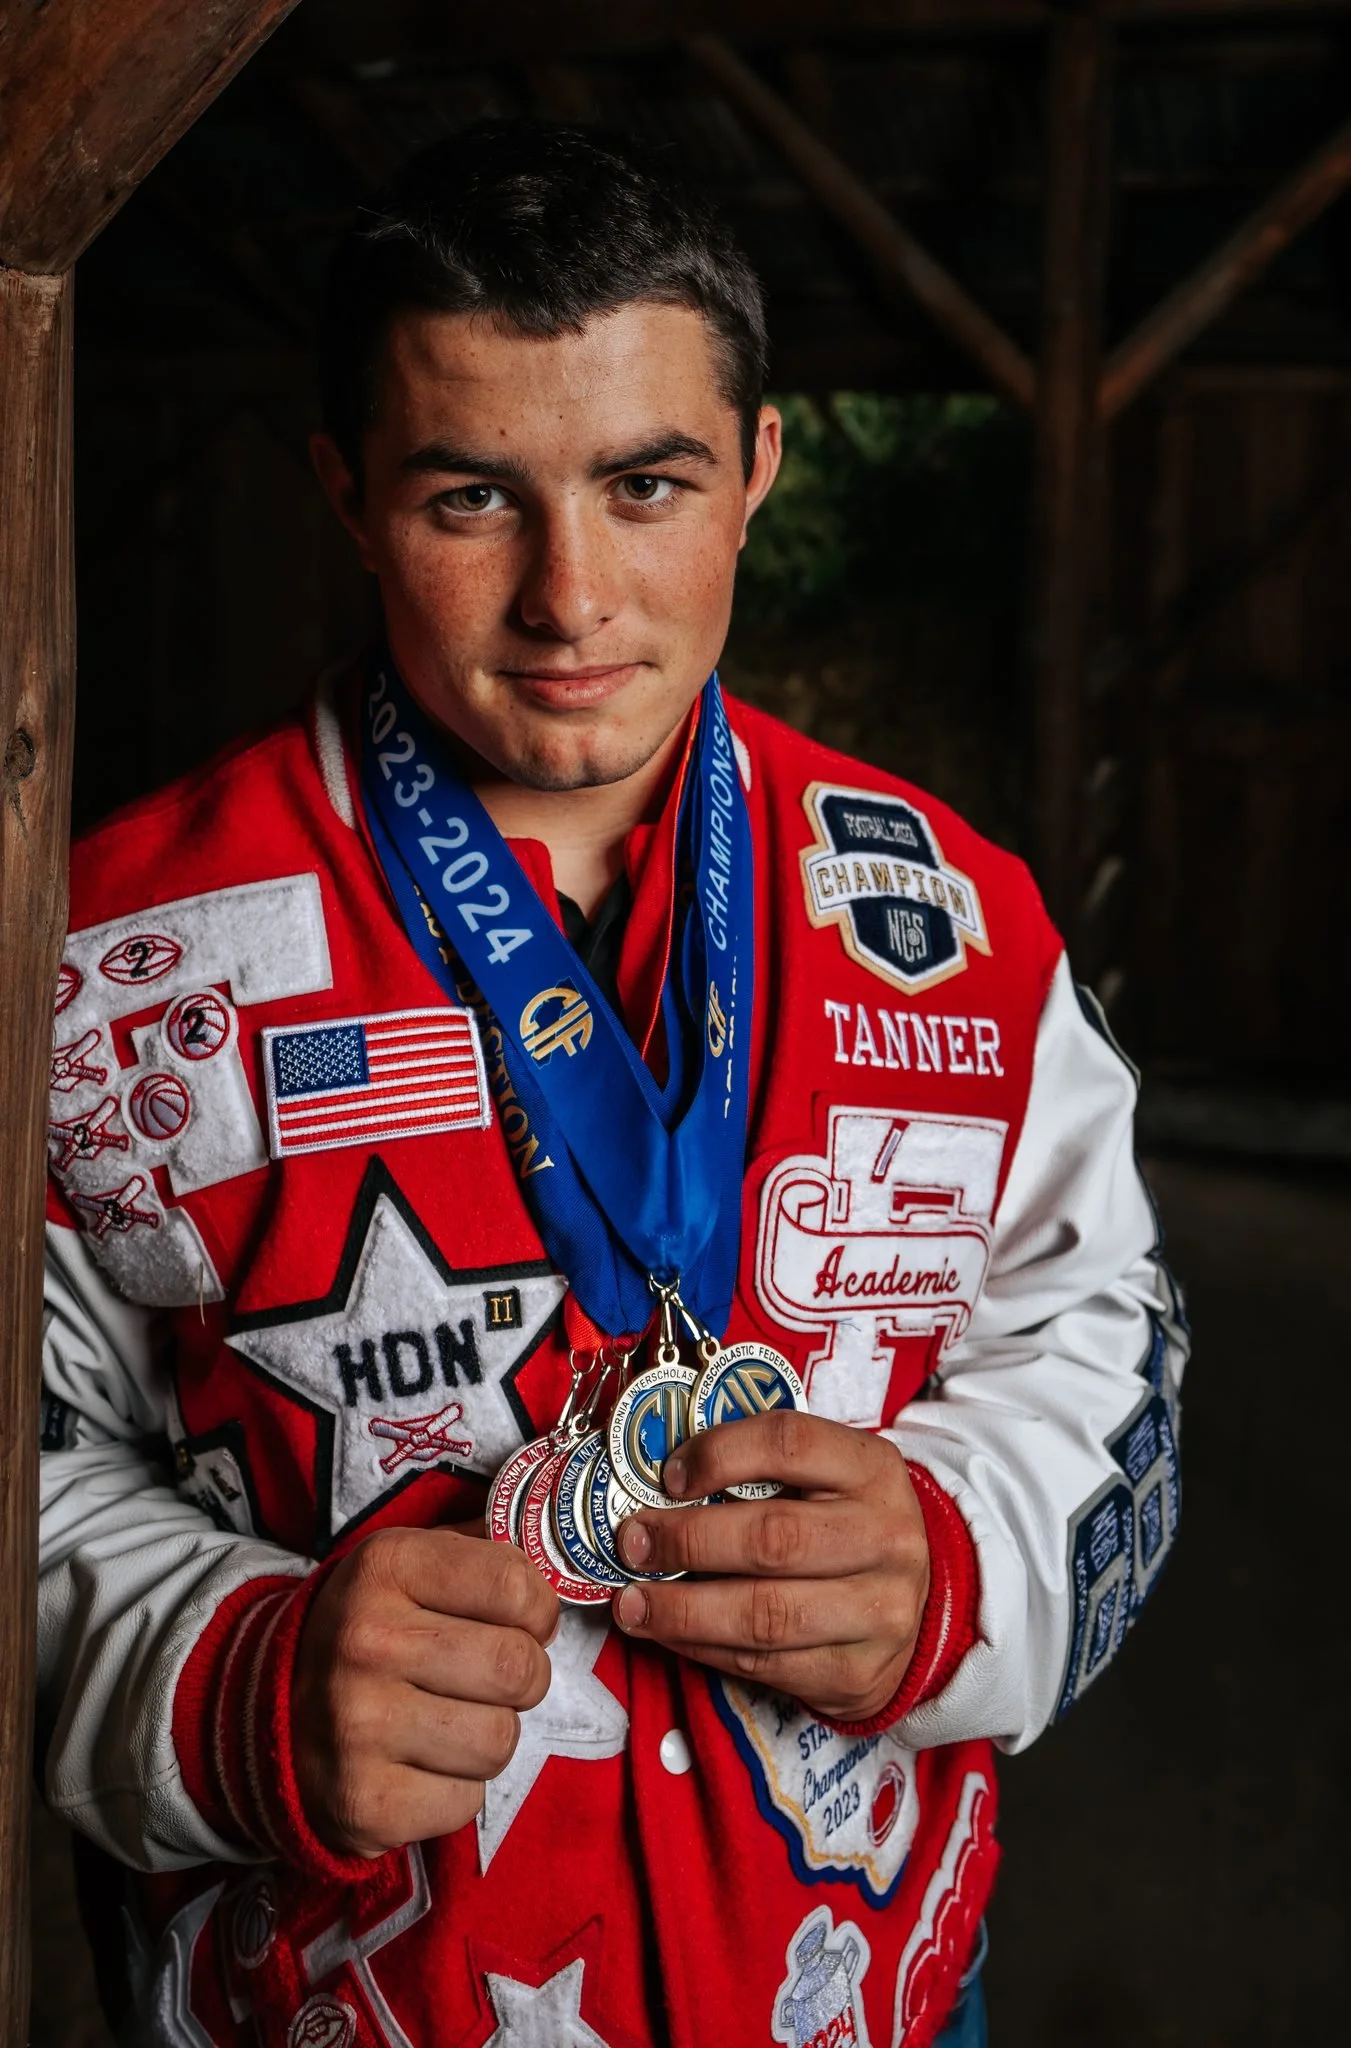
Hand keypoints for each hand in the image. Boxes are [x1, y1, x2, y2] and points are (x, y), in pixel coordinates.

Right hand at [292, 1523, 558, 1856]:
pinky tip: (421, 1765)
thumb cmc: (370, 1631)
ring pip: (500, 1740)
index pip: (517, 1586)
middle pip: (518, 1668)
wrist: (268, 1711)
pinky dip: (457, 1789)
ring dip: (490, 1735)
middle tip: (491, 1678)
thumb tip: (556, 1559)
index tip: (519, 1621)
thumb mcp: (410, 1564)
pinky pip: (467, 1801)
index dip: (536, 1610)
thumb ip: (483, 1553)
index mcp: (386, 1567)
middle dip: (523, 1677)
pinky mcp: (363, 1801)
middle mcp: (366, 1642)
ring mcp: (358, 1726)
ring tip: (451, 1720)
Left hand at [610, 1411, 928, 1722]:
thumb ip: (763, 1470)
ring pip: (764, 1615)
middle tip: (631, 1542)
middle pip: (772, 1539)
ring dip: (682, 1610)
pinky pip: (764, 1665)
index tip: (668, 1474)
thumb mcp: (829, 1477)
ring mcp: (878, 1612)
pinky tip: (669, 1634)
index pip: (789, 1443)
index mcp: (872, 1470)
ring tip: (632, 1603)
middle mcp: (885, 1538)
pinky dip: (703, 1648)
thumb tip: (660, 1478)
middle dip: (686, 1540)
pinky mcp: (855, 1674)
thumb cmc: (846, 1525)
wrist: (917, 1603)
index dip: (719, 1454)